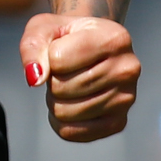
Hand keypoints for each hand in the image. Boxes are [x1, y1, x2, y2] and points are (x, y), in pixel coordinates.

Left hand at [20, 14, 138, 142]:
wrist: (94, 48)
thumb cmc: (67, 36)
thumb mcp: (45, 28)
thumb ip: (33, 46)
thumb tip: (35, 79)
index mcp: (114, 38)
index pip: (58, 59)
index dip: (47, 56)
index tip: (61, 48)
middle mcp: (127, 69)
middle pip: (61, 87)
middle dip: (51, 80)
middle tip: (64, 71)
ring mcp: (126, 98)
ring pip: (64, 112)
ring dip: (55, 100)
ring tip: (69, 85)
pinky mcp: (118, 122)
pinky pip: (71, 132)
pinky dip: (60, 121)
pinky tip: (70, 104)